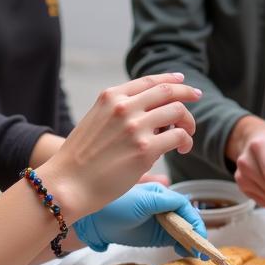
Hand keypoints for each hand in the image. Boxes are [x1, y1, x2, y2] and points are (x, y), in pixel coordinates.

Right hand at [37, 73, 199, 220]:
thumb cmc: (79, 159)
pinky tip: (183, 148)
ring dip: (188, 122)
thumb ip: (118, 112)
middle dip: (187, 93)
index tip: (182, 81)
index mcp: (110, 97)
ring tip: (187, 134)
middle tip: (196, 97)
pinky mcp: (146, 149)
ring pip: (178, 111)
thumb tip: (147, 114)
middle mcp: (124, 107)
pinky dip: (186, 140)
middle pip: (168, 91)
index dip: (170, 79)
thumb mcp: (94, 121)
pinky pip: (178, 136)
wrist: (67, 184)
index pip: (149, 81)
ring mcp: (136, 127)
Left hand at [74, 182, 207, 255]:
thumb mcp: (144, 201)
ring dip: (190, 241)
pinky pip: (172, 240)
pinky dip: (180, 246)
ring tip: (195, 254)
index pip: (185, 207)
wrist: (93, 222)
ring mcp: (158, 222)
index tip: (200, 236)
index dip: (195, 221)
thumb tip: (187, 206)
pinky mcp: (153, 236)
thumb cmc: (116, 206)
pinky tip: (183, 252)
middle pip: (186, 219)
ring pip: (182, 231)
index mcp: (161, 194)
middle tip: (202, 249)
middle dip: (196, 233)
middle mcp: (163, 207)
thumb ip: (166, 202)